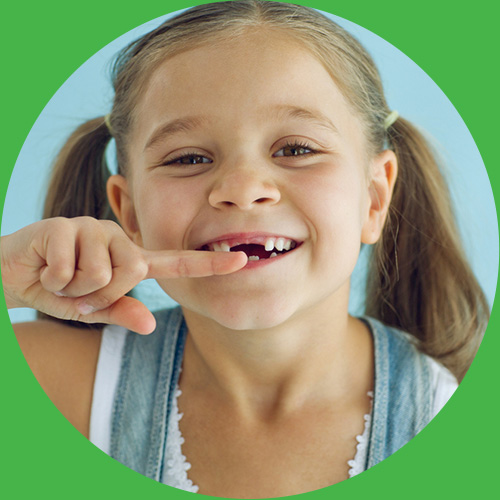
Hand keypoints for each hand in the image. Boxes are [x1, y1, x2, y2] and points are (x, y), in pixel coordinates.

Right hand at [1, 217, 246, 333]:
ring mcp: (93, 228)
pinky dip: (55, 281)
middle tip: (79, 289)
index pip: (177, 262)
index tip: (242, 260)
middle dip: (101, 294)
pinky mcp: (65, 225)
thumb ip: (120, 312)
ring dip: (76, 289)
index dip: (210, 264)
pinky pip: (70, 269)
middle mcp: (118, 239)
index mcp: (131, 260)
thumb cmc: (60, 288)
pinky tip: (46, 268)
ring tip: (63, 277)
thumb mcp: (92, 309)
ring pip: (101, 272)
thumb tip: (149, 324)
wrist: (15, 273)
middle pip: (133, 273)